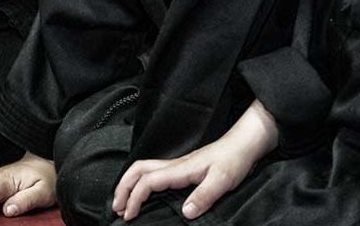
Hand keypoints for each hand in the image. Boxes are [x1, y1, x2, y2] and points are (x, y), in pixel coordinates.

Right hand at [112, 100, 278, 220]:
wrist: (242, 144)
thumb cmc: (233, 160)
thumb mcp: (222, 181)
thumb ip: (203, 196)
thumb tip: (185, 212)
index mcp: (180, 169)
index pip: (148, 181)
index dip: (135, 197)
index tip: (128, 215)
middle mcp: (175, 165)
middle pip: (138, 170)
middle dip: (123, 187)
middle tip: (116, 208)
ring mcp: (178, 166)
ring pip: (144, 169)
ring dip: (129, 184)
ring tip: (123, 202)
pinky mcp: (183, 169)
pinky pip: (154, 173)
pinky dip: (141, 182)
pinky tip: (143, 193)